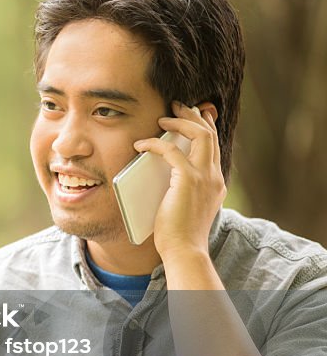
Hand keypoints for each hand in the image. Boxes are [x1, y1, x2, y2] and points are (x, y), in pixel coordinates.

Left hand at [132, 101, 225, 260]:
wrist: (184, 250)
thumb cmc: (178, 234)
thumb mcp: (184, 205)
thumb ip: (181, 187)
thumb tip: (161, 174)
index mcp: (215, 182)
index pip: (214, 145)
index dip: (204, 125)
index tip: (194, 113)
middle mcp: (214, 176)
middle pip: (209, 134)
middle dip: (193, 115)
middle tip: (177, 105)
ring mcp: (205, 177)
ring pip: (200, 135)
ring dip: (180, 122)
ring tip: (162, 117)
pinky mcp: (188, 181)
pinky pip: (172, 151)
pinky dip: (156, 143)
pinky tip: (141, 144)